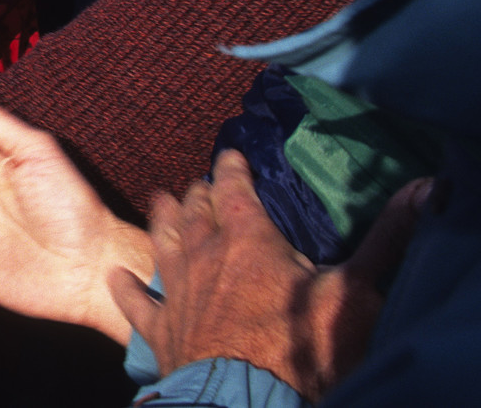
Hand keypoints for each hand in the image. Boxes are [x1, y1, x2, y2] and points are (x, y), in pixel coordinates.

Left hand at [109, 150, 429, 400]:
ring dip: (162, 220)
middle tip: (196, 183)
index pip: (237, 191)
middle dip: (198, 195)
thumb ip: (384, 238)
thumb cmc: (304, 346)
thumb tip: (422, 190)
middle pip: (196, 214)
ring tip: (158, 200)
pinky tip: (115, 276)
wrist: (250, 401)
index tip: (229, 154)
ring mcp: (178, 293)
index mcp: (249, 241)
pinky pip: (136, 303)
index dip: (232, 170)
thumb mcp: (355, 291)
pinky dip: (126, 288)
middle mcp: (205, 257)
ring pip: (163, 244)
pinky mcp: (160, 330)